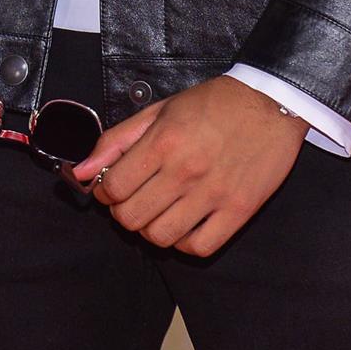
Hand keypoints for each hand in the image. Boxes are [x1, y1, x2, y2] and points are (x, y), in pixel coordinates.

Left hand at [67, 75, 308, 257]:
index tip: (111, 186)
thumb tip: (80, 171)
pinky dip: (184, 242)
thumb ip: (117, 140)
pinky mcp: (238, 211)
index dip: (104, 191)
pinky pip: (199, 247)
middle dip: (123, 212)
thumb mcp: (161, 110)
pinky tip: (184, 223)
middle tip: (133, 199)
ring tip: (158, 211)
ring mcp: (213, 194)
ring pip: (161, 238)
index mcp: (163, 142)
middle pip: (131, 218)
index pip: (113, 188)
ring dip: (151, 229)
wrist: (270, 102)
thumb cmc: (213, 103)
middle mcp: (185, 171)